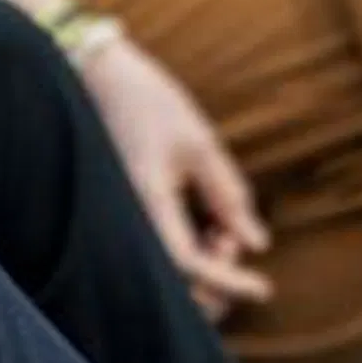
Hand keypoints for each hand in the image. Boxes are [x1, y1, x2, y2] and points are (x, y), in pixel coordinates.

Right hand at [76, 35, 274, 318]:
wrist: (97, 75)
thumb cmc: (149, 101)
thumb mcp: (200, 143)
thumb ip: (229, 196)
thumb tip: (257, 244)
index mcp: (146, 201)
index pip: (188, 266)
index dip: (229, 282)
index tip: (264, 288)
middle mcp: (126, 220)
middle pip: (170, 287)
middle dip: (215, 278)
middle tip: (233, 236)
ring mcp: (122, 220)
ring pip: (164, 278)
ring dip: (202, 269)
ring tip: (222, 229)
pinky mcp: (124, 216)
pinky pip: (157, 258)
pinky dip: (188, 257)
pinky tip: (207, 228)